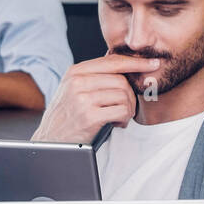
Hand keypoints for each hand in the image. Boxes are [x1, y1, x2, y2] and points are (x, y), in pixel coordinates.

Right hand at [30, 53, 157, 142]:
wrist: (50, 141)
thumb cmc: (67, 116)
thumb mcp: (73, 89)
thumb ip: (94, 76)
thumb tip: (125, 63)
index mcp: (75, 72)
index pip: (112, 61)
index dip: (136, 62)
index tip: (153, 63)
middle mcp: (77, 82)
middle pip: (121, 80)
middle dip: (130, 96)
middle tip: (126, 108)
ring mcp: (82, 99)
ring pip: (124, 96)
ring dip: (128, 110)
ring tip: (118, 118)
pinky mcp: (89, 116)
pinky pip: (122, 111)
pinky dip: (124, 119)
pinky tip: (115, 124)